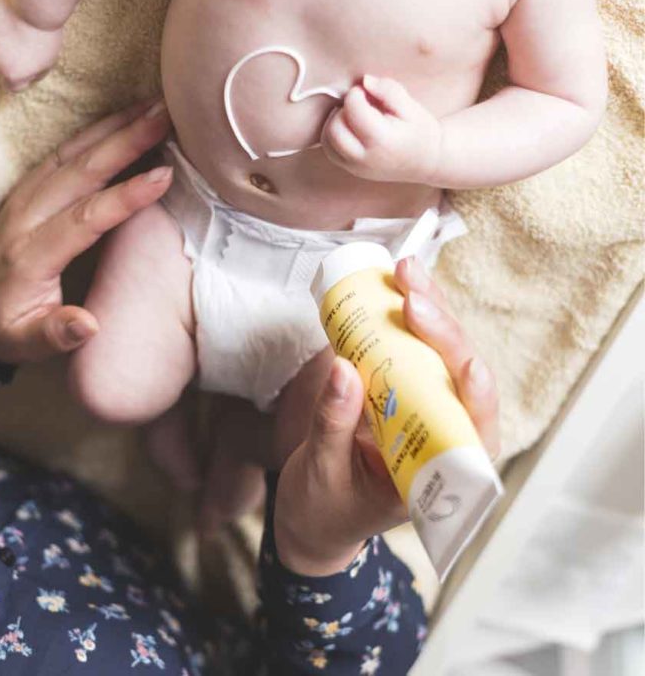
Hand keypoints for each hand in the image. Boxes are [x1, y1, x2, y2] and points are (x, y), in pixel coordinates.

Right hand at [0, 0, 64, 91]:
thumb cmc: (46, 34)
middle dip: (6, 59)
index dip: (20, 74)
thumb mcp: (48, 61)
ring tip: (13, 27)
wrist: (35, 6)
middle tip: (21, 42)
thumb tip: (26, 79)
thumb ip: (34, 74)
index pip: (12, 86)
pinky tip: (3, 15)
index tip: (27, 61)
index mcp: (12, 76)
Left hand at [0, 99, 171, 362]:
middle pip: (79, 171)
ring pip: (73, 152)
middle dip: (125, 140)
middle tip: (166, 114)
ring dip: (115, 125)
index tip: (164, 175)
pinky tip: (127, 115)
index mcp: (29, 256)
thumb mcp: (23, 344)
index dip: (124, 196)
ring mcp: (26, 196)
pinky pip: (67, 150)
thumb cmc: (4, 327)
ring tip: (156, 104)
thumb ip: (55, 335)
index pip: (83, 218)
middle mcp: (26, 216)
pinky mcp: (30, 187)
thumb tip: (88, 325)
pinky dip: (99, 128)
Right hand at [273, 256, 498, 575]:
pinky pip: (414, 347)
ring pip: (441, 352)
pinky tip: (396, 284)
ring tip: (406, 272)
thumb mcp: (322, 473)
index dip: (477, 393)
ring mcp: (425, 408)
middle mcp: (442, 436)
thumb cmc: (323, 508)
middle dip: (442, 331)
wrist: (312, 517)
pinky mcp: (404, 388)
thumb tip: (343, 368)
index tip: (466, 362)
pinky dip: (405, 315)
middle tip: (411, 294)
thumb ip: (334, 425)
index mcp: (437, 473)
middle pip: (459, 376)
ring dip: (429, 309)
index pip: (476, 430)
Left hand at [320, 75, 442, 183]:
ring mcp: (356, 167)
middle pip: (335, 127)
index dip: (356, 94)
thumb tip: (364, 81)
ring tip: (354, 116)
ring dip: (334, 121)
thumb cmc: (421, 132)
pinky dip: (332, 135)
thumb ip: (388, 90)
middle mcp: (365, 157)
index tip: (367, 92)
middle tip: (359, 104)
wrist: (427, 161)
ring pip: (327, 140)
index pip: (353, 110)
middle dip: (343, 109)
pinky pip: (330, 150)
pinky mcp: (351, 169)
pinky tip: (349, 127)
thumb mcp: (412, 107)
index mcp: (382, 140)